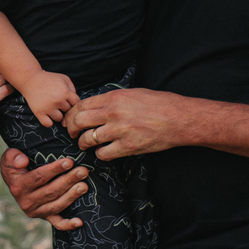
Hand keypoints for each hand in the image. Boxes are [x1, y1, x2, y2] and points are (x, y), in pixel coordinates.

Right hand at [0, 148, 87, 230]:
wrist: (15, 182)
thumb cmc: (15, 166)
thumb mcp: (9, 158)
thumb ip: (13, 157)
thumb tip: (23, 161)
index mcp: (19, 187)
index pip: (38, 178)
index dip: (54, 170)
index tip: (69, 162)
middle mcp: (26, 202)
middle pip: (51, 191)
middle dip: (68, 181)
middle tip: (83, 171)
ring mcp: (37, 211)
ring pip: (56, 205)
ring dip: (71, 196)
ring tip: (84, 186)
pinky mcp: (45, 217)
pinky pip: (57, 223)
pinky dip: (68, 224)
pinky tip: (80, 222)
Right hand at [23, 70, 77, 127]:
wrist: (31, 79)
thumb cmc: (49, 79)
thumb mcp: (64, 78)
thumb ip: (73, 89)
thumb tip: (75, 101)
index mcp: (65, 93)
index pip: (76, 104)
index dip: (72, 101)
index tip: (67, 99)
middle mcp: (58, 101)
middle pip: (68, 111)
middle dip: (64, 107)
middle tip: (57, 101)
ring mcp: (48, 108)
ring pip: (59, 119)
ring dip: (57, 114)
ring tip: (52, 108)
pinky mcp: (39, 113)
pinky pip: (48, 124)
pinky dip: (48, 121)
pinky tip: (47, 115)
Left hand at [66, 87, 192, 158]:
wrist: (179, 118)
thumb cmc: (158, 103)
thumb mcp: (132, 93)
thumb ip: (111, 100)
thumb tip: (94, 106)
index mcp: (113, 98)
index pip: (81, 106)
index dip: (71, 115)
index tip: (69, 120)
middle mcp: (113, 113)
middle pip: (79, 122)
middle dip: (72, 129)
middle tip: (74, 134)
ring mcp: (120, 131)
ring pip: (88, 139)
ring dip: (84, 143)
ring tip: (87, 144)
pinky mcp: (128, 147)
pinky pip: (103, 154)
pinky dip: (100, 154)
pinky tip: (105, 151)